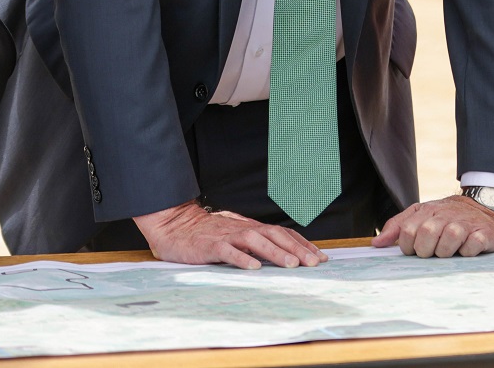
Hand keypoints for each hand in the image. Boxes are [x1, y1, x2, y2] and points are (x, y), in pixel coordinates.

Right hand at [135, 200, 325, 269]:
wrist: (175, 225)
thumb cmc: (206, 235)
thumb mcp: (234, 235)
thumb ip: (254, 242)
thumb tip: (282, 254)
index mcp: (250, 227)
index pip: (281, 233)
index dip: (302, 243)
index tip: (319, 256)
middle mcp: (242, 228)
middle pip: (274, 235)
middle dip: (296, 248)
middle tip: (314, 262)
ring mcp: (226, 235)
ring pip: (255, 240)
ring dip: (275, 252)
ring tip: (292, 264)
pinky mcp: (210, 246)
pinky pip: (228, 251)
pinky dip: (242, 258)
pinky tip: (253, 267)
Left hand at [374, 193, 493, 257]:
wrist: (488, 207)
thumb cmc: (449, 217)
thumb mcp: (422, 215)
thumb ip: (398, 226)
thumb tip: (377, 243)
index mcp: (428, 210)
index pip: (407, 230)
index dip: (408, 246)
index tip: (415, 250)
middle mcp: (447, 214)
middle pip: (427, 234)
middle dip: (426, 250)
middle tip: (433, 252)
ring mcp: (466, 223)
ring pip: (449, 240)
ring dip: (447, 252)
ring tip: (450, 251)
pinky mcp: (485, 233)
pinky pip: (472, 246)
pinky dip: (468, 252)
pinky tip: (468, 249)